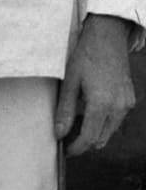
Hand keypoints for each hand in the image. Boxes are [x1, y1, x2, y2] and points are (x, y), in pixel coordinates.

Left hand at [55, 12, 135, 154]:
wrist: (108, 38)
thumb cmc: (85, 57)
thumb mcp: (69, 82)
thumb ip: (64, 110)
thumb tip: (59, 134)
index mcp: (101, 103)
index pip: (89, 137)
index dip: (76, 148)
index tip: (65, 151)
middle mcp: (118, 107)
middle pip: (100, 138)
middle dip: (84, 142)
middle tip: (67, 136)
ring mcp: (127, 103)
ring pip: (109, 130)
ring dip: (94, 132)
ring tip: (76, 121)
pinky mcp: (130, 99)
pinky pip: (116, 119)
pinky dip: (103, 122)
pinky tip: (90, 110)